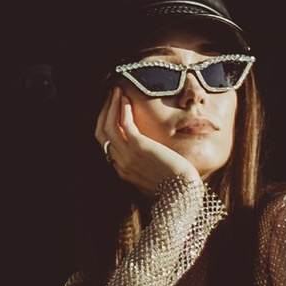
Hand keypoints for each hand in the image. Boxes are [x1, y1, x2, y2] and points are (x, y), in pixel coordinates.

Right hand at [95, 87, 203, 203]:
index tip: (111, 110)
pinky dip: (122, 109)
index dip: (105, 124)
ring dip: (111, 105)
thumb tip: (150, 154)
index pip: (105, 144)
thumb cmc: (176, 187)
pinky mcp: (138, 147)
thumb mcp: (154, 178)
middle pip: (101, 133)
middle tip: (110, 97)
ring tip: (116, 91)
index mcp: (122, 171)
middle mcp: (120, 163)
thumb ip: (145, 166)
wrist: (184, 194)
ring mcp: (127, 156)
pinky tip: (127, 100)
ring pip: (108, 125)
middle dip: (103, 112)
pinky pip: (123, 123)